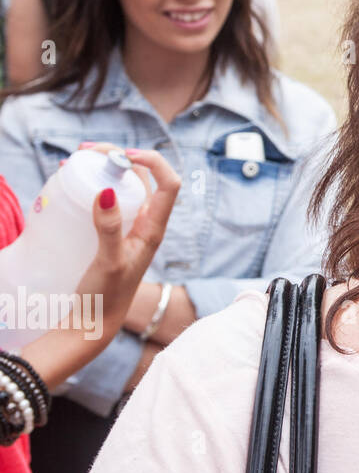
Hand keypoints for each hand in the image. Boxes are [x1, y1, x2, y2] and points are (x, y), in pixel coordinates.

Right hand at [15, 146, 180, 388]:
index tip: (121, 155)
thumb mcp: (109, 261)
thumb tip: (109, 191)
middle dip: (122, 157)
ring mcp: (130, 227)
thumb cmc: (107, 295)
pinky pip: (110, 200)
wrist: (95, 322)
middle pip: (145, 178)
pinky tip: (75, 180)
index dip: (153, 162)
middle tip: (88, 150)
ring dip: (108, 167)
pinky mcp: (113, 232)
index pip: (170, 183)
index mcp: (156, 228)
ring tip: (79, 158)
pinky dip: (96, 184)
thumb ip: (110, 229)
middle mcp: (148, 223)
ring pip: (126, 186)